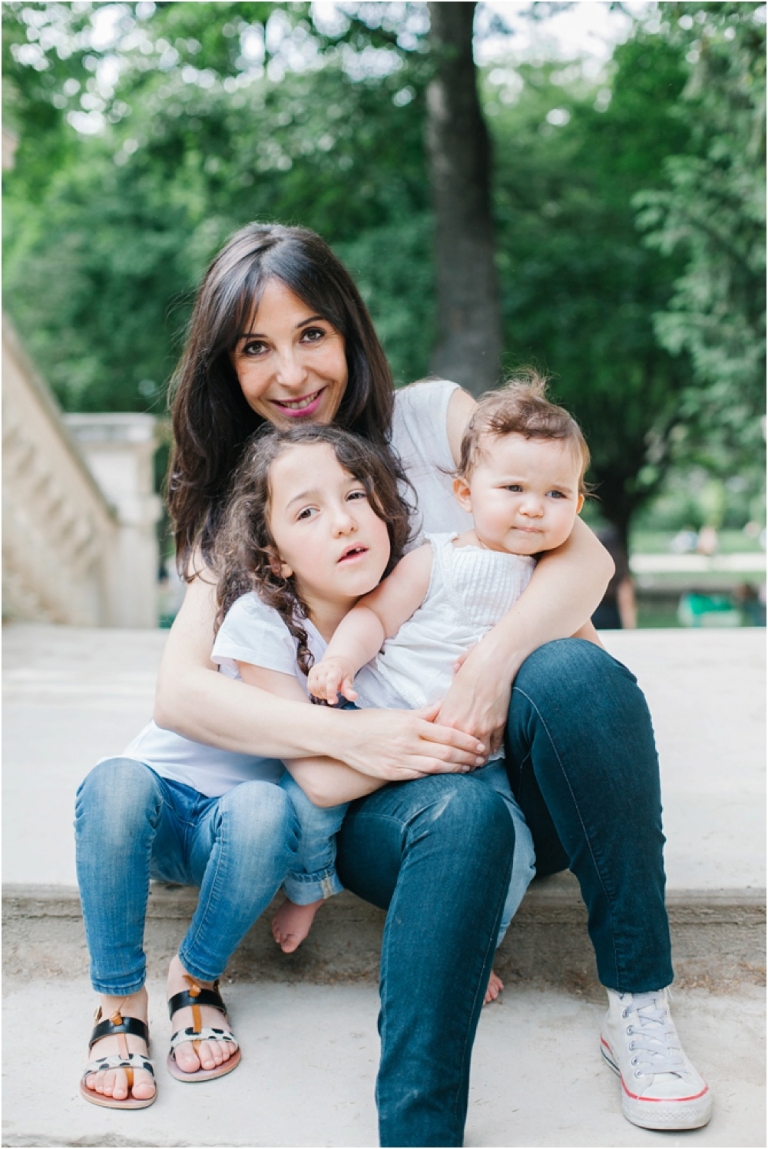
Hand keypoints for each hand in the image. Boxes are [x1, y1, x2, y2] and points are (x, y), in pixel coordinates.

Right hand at [307, 656, 357, 704]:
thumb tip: (354, 697)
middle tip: (334, 696)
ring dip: (321, 694)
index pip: (330, 682)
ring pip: (314, 688)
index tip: (333, 702)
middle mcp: (322, 669)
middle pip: (321, 687)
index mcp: (334, 670)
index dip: (331, 693)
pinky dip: (316, 692)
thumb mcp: (349, 680)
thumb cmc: (343, 673)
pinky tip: (322, 691)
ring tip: (328, 692)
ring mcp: (315, 671)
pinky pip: (310, 687)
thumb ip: (349, 690)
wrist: (336, 661)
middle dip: (327, 695)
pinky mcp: (310, 674)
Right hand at [334, 704, 486, 781]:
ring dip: (456, 769)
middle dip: (467, 757)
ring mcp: (399, 760)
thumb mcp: (398, 713)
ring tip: (469, 768)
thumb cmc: (371, 722)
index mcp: (410, 724)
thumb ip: (424, 712)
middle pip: (446, 752)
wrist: (342, 737)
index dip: (467, 741)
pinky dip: (436, 776)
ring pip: (436, 767)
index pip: (447, 733)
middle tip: (482, 759)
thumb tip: (445, 704)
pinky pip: (420, 776)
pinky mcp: (392, 773)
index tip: (480, 745)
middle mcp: (407, 743)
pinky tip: (447, 775)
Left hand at [436, 642, 512, 758]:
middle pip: (459, 754)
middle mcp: (464, 727)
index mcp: (448, 717)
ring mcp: (482, 728)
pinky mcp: (498, 725)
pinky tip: (489, 749)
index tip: (443, 755)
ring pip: (479, 753)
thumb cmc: (471, 669)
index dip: (441, 750)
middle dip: (459, 761)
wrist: (494, 662)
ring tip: (476, 761)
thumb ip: (446, 704)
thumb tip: (443, 706)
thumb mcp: (452, 687)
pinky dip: (492, 748)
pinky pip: (495, 745)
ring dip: (477, 758)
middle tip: (460, 765)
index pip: (440, 744)